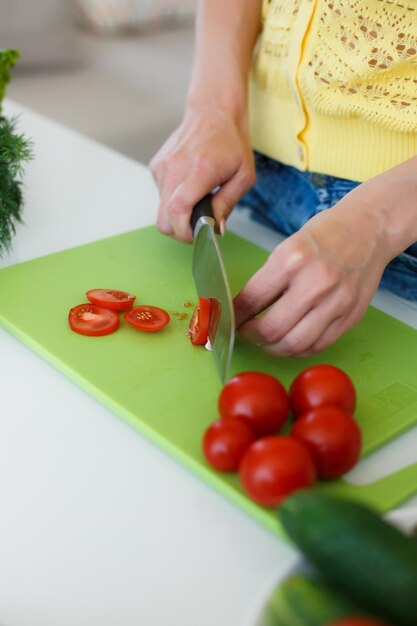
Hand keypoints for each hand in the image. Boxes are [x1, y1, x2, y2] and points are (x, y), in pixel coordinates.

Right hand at [149, 105, 254, 241]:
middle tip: (197, 226)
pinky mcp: (156, 166)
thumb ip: (228, 204)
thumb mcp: (243, 176)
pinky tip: (187, 187)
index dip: (185, 231)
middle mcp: (175, 168)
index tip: (197, 235)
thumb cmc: (231, 143)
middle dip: (179, 231)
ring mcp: (162, 167)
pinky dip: (172, 199)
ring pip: (160, 210)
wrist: (213, 112)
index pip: (178, 209)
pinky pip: (160, 195)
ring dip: (177, 214)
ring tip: (196, 200)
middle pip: (163, 218)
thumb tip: (216, 228)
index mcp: (199, 170)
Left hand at [234, 193, 392, 356]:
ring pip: (295, 345)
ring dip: (273, 348)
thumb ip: (267, 280)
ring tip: (267, 340)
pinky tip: (290, 341)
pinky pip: (318, 346)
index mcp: (292, 259)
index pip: (252, 300)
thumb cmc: (325, 236)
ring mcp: (337, 302)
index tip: (231, 319)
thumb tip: (242, 310)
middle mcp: (316, 283)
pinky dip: (299, 349)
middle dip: (251, 335)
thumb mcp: (286, 247)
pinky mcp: (351, 316)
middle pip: (272, 330)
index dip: (236, 316)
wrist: (368, 230)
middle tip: (247, 331)